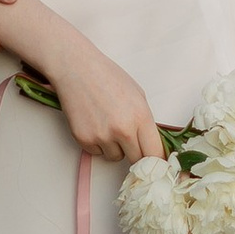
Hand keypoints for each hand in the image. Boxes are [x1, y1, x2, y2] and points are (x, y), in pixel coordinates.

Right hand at [49, 42, 166, 166]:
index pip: (155, 153)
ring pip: (115, 157)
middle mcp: (123, 130)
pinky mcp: (84, 139)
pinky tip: (94, 123)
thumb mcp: (137, 95)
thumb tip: (150, 143)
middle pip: (137, 161)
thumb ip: (145, 121)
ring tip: (107, 124)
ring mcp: (102, 136)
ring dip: (114, 148)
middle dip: (135, 153)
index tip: (156, 165)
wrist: (77, 68)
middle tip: (129, 140)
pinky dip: (97, 143)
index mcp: (141, 117)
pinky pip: (97, 152)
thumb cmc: (108, 77)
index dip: (157, 161)